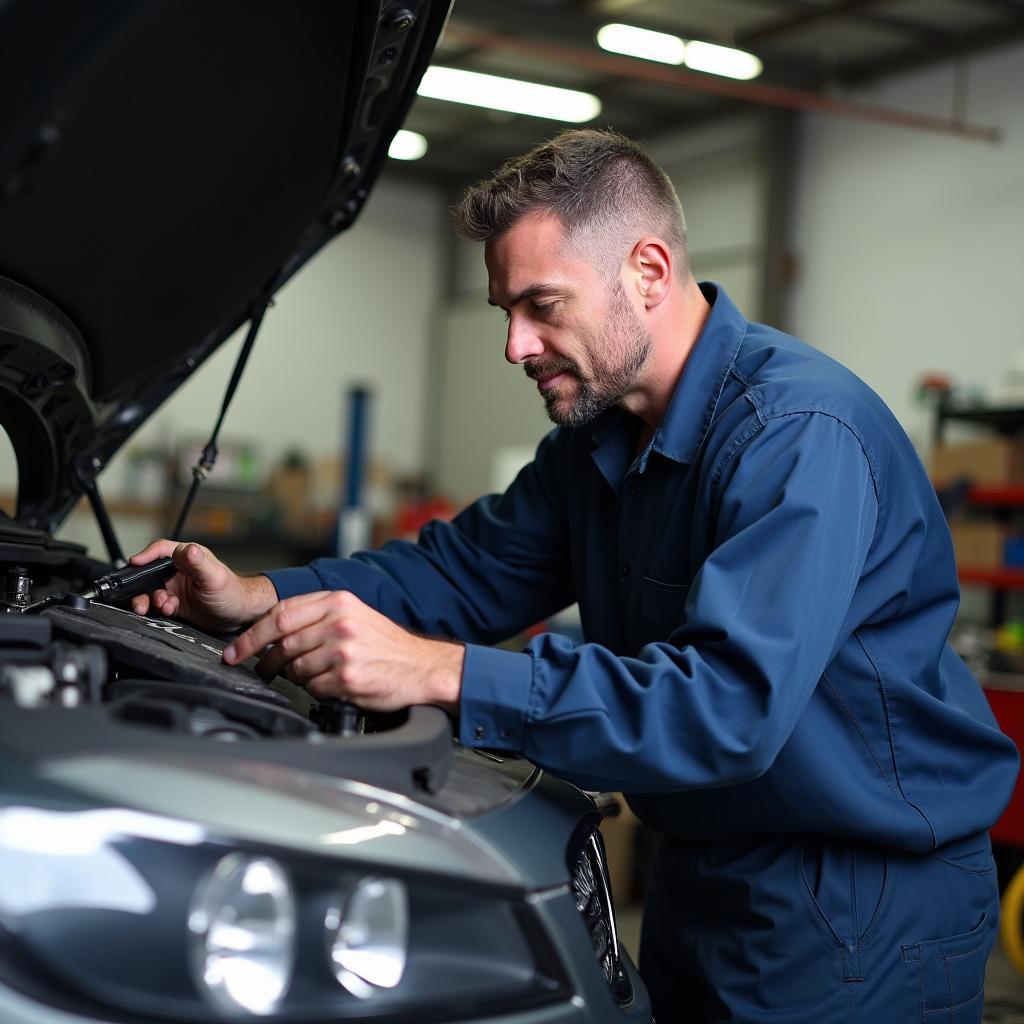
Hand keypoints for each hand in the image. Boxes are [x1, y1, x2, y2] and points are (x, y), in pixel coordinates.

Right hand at [128, 540, 276, 631]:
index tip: (135, 562)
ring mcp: (176, 588)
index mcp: (188, 558)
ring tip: (159, 606)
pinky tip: (168, 611)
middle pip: (149, 573)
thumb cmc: (233, 592)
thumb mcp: (215, 577)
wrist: (239, 616)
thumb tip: (188, 550)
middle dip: (140, 585)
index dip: (146, 554)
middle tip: (138, 597)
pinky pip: (158, 605)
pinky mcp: (175, 604)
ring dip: (149, 600)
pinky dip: (159, 609)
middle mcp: (179, 571)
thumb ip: (199, 563)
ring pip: (151, 591)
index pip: (161, 550)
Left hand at [223, 590, 463, 713]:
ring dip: (296, 677)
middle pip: (281, 642)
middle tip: (260, 670)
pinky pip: (313, 688)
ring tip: (314, 675)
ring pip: (295, 668)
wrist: (421, 666)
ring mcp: (343, 649)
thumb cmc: (385, 644)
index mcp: (338, 601)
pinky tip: (332, 685)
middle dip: (264, 661)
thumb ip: (317, 616)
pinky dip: (316, 690)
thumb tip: (272, 630)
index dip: (251, 636)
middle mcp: (340, 622)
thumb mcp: (354, 614)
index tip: (235, 652)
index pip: (279, 615)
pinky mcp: (348, 676)